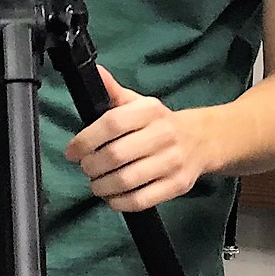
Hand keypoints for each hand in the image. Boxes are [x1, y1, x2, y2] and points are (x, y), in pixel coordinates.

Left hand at [66, 66, 210, 213]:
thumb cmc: (160, 124)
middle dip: (91, 166)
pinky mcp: (177, 185)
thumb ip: (114, 92)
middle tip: (86, 168)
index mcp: (150, 110)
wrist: (202, 141)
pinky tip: (113, 197)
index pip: (111, 123)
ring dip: (102, 187)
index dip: (86, 139)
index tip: (72, 152)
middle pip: (116, 155)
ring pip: (126, 181)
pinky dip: (120, 202)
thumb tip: (96, 73)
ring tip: (97, 184)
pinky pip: (141, 200)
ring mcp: (172, 162)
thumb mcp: (139, 104)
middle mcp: (163, 134)